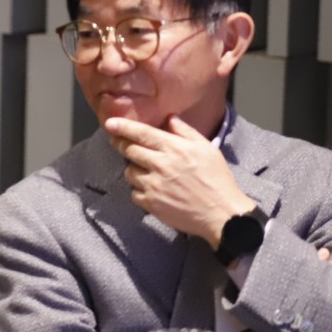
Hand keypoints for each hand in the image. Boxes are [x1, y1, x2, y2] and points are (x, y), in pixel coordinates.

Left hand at [104, 115, 254, 243]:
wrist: (221, 213)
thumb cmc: (216, 179)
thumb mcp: (206, 148)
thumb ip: (185, 132)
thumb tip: (169, 118)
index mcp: (174, 149)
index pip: (142, 133)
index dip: (123, 127)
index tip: (110, 123)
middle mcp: (160, 165)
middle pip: (129, 150)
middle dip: (122, 145)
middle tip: (122, 144)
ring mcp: (153, 185)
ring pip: (129, 172)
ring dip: (134, 170)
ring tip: (149, 173)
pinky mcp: (150, 204)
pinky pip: (134, 193)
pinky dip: (140, 191)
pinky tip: (153, 190)